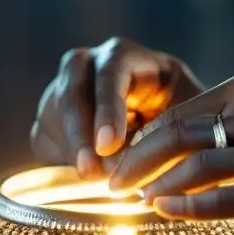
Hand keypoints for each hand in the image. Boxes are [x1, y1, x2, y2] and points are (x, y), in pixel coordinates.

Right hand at [31, 37, 203, 178]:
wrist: (169, 131)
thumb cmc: (185, 119)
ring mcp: (65, 89)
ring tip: (96, 177)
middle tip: (90, 169)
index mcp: (128, 57)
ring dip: (72, 150)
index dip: (108, 107)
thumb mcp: (189, 118)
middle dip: (79, 132)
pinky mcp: (52, 118)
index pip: (112, 70)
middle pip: (71, 90)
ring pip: (53, 115)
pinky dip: (61, 159)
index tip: (108, 144)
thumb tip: (134, 162)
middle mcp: (90, 65)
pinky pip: (44, 137)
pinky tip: (85, 176)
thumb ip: (169, 132)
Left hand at [108, 71, 233, 234]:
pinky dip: (184, 207)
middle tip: (109, 184)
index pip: (178, 113)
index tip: (120, 160)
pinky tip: (163, 212)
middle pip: (174, 136)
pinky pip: (221, 200)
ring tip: (131, 203)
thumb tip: (190, 152)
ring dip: (152, 185)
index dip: (141, 139)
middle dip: (133, 162)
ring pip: (191, 167)